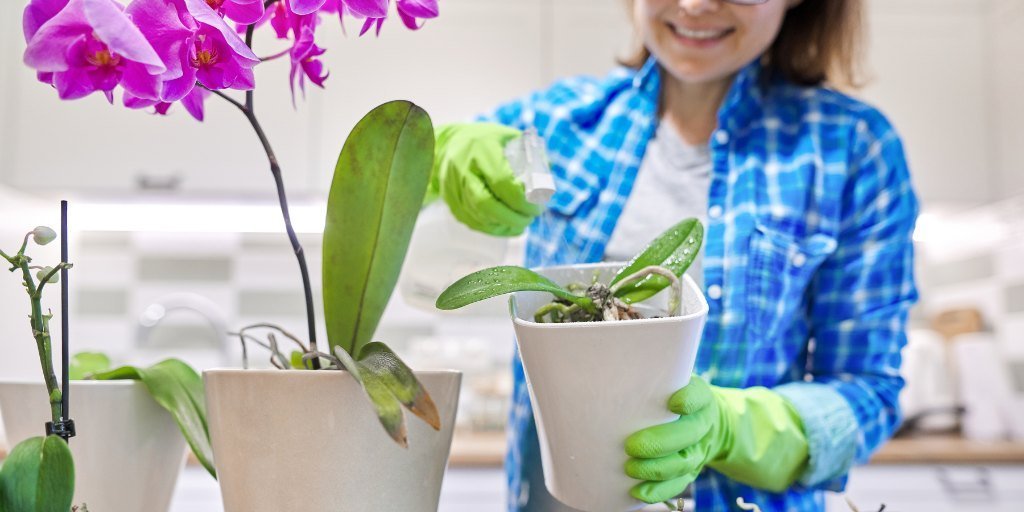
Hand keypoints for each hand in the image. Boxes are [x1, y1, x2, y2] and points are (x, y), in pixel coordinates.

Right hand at [428, 123, 542, 235]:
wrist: (450, 146)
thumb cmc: (487, 142)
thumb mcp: (510, 138)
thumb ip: (531, 157)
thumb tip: (547, 184)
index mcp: (480, 151)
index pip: (501, 181)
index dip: (522, 199)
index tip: (537, 205)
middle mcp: (463, 171)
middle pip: (487, 204)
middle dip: (514, 217)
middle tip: (530, 218)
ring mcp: (454, 190)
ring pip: (481, 217)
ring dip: (506, 224)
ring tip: (523, 221)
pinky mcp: (453, 204)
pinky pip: (475, 223)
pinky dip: (495, 228)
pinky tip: (509, 225)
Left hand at [624, 376, 723, 502]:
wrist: (701, 420)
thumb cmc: (670, 396)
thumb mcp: (668, 382)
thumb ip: (647, 379)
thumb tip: (606, 376)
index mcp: (699, 397)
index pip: (698, 395)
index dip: (689, 400)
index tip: (674, 403)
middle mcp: (701, 424)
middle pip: (688, 434)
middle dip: (660, 443)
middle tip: (631, 446)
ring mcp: (697, 450)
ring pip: (683, 464)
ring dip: (656, 469)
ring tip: (630, 469)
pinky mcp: (688, 472)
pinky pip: (677, 485)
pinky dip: (658, 491)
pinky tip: (637, 491)